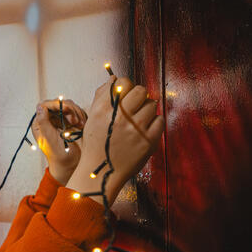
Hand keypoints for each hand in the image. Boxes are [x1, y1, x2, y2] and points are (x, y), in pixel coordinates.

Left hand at [32, 97, 84, 185]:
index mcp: (40, 124)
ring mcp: (60, 120)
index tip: (66, 109)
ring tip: (80, 124)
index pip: (45, 105)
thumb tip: (39, 107)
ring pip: (68, 106)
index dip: (55, 104)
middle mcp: (49, 120)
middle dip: (69, 109)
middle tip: (75, 121)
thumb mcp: (49, 139)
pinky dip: (80, 116)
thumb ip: (44, 123)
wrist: (70, 164)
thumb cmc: (58, 155)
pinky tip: (82, 125)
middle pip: (58, 103)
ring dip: (76, 113)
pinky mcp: (69, 122)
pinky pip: (76, 112)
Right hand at [67, 77, 163, 200]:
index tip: (126, 95)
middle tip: (135, 106)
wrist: (102, 173)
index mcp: (104, 109)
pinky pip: (159, 120)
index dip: (126, 86)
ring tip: (138, 121)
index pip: (123, 82)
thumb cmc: (97, 144)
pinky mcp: (148, 141)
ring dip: (146, 110)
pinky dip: (154, 122)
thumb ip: (102, 96)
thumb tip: (114, 79)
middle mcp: (120, 117)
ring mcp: (135, 129)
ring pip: (151, 105)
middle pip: (140, 91)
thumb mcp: (92, 118)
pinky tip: (145, 128)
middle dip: (139, 96)